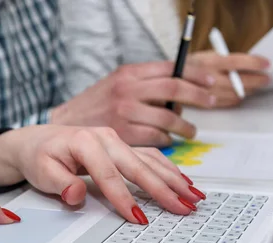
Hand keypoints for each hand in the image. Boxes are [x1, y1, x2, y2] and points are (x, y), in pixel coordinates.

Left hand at [0, 125, 204, 222]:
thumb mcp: (41, 171)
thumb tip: (76, 194)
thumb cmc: (39, 156)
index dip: (125, 199)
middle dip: (164, 189)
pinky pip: (148, 157)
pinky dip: (167, 170)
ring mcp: (115, 140)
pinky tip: (182, 182)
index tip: (140, 219)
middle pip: (138, 166)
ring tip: (194, 197)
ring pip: (150, 160)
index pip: (109, 176)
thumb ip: (59, 183)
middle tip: (185, 208)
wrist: (35, 141)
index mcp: (85, 142)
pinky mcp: (120, 145)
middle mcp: (105, 138)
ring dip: (173, 179)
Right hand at [50, 61, 216, 146]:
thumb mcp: (116, 84)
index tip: (211, 81)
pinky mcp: (122, 135)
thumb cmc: (92, 108)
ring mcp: (124, 113)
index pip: (170, 68)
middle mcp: (127, 90)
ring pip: (167, 118)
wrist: (60, 127)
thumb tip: (179, 96)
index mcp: (129, 74)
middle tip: (212, 102)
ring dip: (185, 127)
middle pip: (174, 90)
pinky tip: (167, 144)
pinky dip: (166, 142)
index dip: (196, 74)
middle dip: (199, 96)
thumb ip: (144, 86)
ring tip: (190, 133)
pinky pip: (155, 139)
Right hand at [187, 51, 270, 107]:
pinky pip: (226, 102)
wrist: (167, 81)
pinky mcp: (204, 103)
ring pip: (235, 93)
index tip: (266, 64)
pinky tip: (240, 95)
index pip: (238, 62)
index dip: (254, 63)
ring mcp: (207, 92)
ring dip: (248, 90)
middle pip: (240, 80)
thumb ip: (224, 59)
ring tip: (255, 87)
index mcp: (209, 61)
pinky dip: (236, 99)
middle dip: (257, 80)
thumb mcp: (204, 55)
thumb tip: (249, 64)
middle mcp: (208, 77)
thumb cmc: (189, 66)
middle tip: (266, 79)